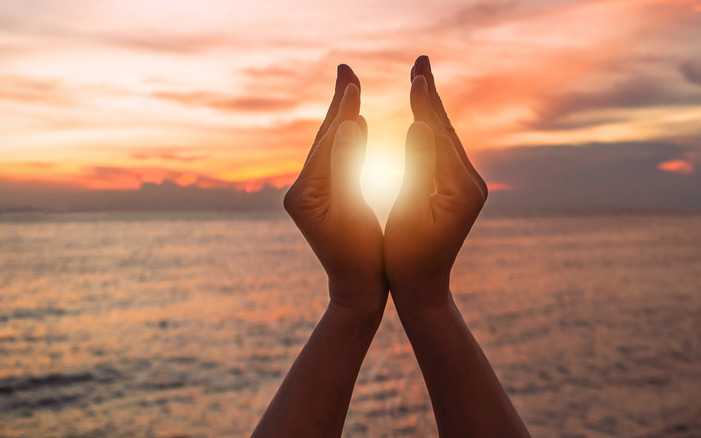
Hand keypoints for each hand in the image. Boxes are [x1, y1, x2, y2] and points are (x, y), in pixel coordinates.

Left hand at [284, 65, 385, 315]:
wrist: (357, 291)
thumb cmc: (359, 258)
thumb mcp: (352, 211)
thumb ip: (347, 167)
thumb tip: (347, 125)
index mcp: (303, 193)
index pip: (325, 142)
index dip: (340, 110)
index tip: (352, 79)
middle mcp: (301, 190)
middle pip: (323, 139)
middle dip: (337, 104)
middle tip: (345, 69)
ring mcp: (312, 195)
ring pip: (330, 148)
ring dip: (342, 118)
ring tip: (350, 89)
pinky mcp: (324, 199)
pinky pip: (337, 161)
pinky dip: (348, 140)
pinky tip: (356, 125)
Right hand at [384, 56, 487, 312]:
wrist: (423, 287)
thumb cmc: (409, 258)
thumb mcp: (409, 213)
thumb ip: (417, 169)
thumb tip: (419, 126)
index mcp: (461, 188)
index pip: (441, 136)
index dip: (427, 103)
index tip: (416, 74)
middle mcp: (471, 183)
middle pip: (447, 131)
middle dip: (431, 96)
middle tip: (421, 62)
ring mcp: (466, 186)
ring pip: (445, 139)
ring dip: (431, 109)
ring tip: (419, 80)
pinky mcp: (457, 190)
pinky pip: (441, 152)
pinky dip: (430, 130)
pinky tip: (422, 116)